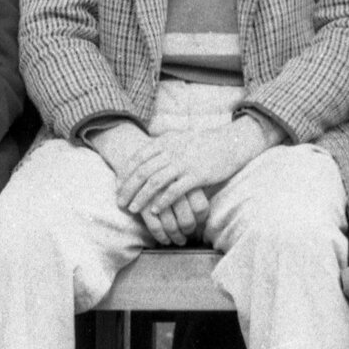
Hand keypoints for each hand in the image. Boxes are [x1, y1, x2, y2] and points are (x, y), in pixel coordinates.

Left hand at [113, 120, 259, 232]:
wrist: (230, 143)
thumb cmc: (204, 144)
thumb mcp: (180, 138)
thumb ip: (162, 145)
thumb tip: (144, 156)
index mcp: (166, 141)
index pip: (138, 158)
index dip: (125, 173)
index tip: (117, 187)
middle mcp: (172, 151)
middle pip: (142, 172)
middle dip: (128, 189)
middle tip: (120, 202)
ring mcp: (184, 163)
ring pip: (155, 183)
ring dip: (141, 198)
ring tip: (133, 209)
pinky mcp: (196, 175)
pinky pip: (174, 191)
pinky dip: (162, 201)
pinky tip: (155, 211)